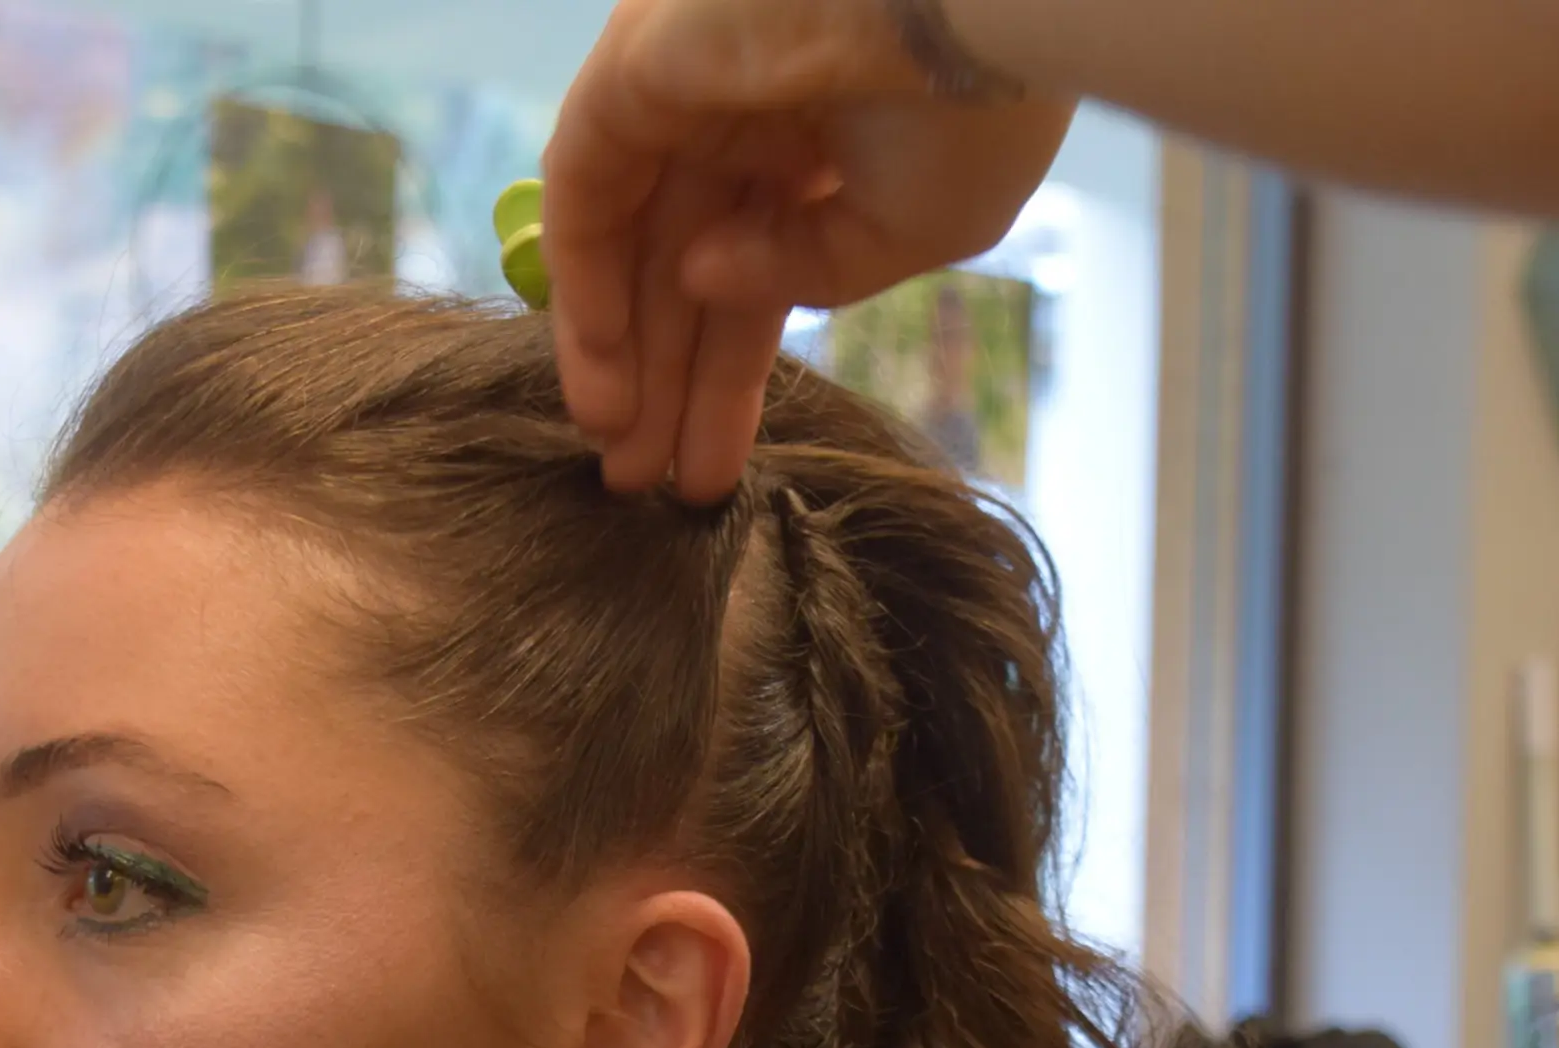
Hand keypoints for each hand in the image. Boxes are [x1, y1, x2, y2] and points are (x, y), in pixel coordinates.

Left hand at [541, 0, 1072, 500]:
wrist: (976, 9)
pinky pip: (585, 197)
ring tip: (619, 468)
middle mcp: (745, 113)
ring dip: (618, 358)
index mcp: (822, 142)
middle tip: (642, 488)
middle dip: (665, 384)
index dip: (729, 379)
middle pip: (683, 271)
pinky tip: (602, 390)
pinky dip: (583, 293)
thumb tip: (706, 282)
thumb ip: (811, 273)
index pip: (755, 274)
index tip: (711, 472)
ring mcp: (685, 88)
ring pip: (628, 243)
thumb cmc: (975, 111)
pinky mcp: (635, 69)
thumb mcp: (914, 229)